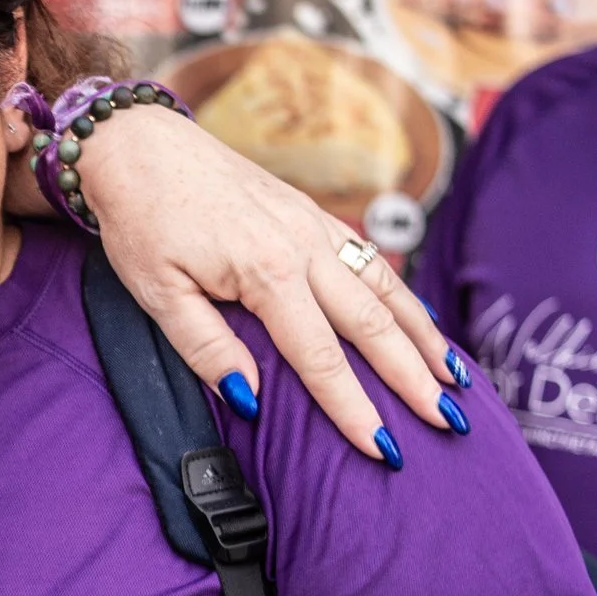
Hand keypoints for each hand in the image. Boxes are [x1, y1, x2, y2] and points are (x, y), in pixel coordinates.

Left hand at [62, 104, 454, 456]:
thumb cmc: (142, 220)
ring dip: (424, 337)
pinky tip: (420, 322)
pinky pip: (370, 260)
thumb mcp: (156, 293)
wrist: (140, 146)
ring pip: (385, 288)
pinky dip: (403, 296)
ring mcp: (313, 225)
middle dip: (413, 379)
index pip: (321, 358)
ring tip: (456, 380)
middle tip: (449, 424)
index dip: (354, 408)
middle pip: (372, 325)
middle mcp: (304, 247)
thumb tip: (250, 398)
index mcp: (267, 272)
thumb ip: (205, 348)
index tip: (382, 449)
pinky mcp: (310, 213)